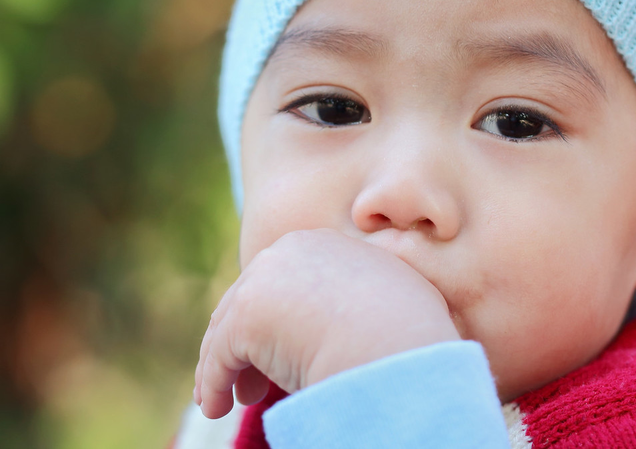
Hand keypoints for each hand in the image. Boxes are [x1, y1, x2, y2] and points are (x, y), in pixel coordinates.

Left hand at [193, 228, 459, 418]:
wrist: (396, 342)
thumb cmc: (408, 328)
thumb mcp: (391, 291)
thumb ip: (362, 292)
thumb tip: (357, 315)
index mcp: (322, 243)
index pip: (283, 281)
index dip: (278, 319)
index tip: (283, 352)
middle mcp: (289, 251)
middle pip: (250, 300)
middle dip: (246, 344)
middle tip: (250, 385)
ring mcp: (264, 280)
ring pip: (229, 329)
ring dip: (224, 368)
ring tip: (230, 400)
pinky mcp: (246, 317)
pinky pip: (220, 357)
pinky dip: (213, 384)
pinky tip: (216, 407)